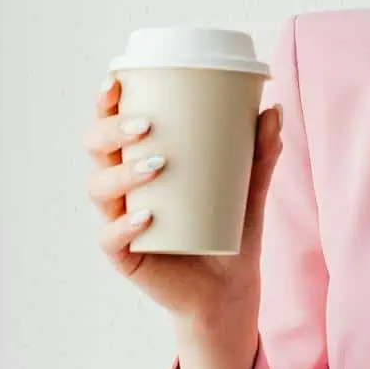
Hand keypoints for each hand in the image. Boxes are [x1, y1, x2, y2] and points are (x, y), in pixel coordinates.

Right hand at [83, 74, 282, 329]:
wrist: (229, 287)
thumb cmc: (229, 226)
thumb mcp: (250, 186)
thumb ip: (262, 151)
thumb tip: (273, 110)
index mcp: (138, 159)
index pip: (110, 123)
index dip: (105, 101)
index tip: (117, 80)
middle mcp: (122, 187)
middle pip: (96, 149)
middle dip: (111, 130)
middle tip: (147, 125)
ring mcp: (119, 221)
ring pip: (99, 189)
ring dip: (122, 172)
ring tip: (158, 164)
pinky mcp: (126, 256)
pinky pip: (112, 238)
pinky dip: (125, 225)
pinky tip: (146, 216)